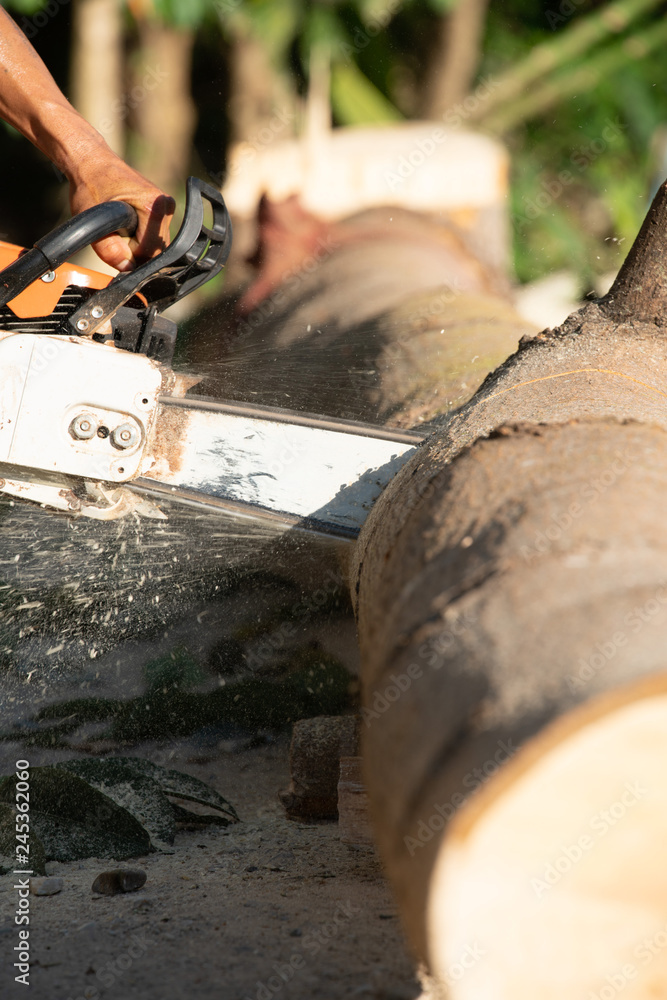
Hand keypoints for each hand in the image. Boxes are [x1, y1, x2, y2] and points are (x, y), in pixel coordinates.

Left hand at [69, 156, 174, 270]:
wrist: (91, 161)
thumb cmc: (90, 183)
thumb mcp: (92, 221)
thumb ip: (109, 250)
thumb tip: (127, 268)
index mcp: (155, 207)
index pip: (149, 252)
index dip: (129, 255)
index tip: (112, 240)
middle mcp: (166, 206)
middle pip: (155, 251)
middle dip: (133, 250)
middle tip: (114, 231)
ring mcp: (166, 207)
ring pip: (155, 246)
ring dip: (136, 243)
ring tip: (120, 224)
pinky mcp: (162, 209)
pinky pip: (153, 236)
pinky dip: (139, 236)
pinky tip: (126, 221)